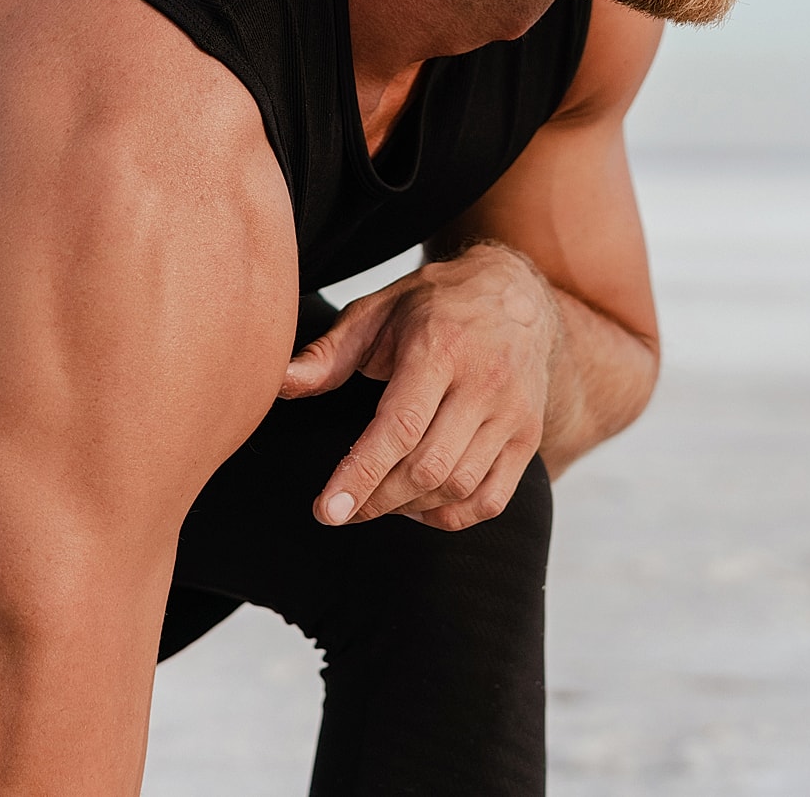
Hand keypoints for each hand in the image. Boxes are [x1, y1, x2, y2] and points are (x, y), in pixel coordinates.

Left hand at [279, 243, 562, 530]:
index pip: (400, 427)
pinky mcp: (529, 437)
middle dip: (375, 499)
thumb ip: (328, 353)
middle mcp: (484, 382)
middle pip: (428, 466)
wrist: (514, 293)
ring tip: (376, 497)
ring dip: (409, 507)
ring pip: (459, 487)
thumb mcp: (377, 311)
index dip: (360, 475)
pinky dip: (450, 516)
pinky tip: (419, 504)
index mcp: (440, 347)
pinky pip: (491, 500)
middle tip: (340, 507)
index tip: (326, 511)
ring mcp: (513, 413)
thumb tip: (279, 384)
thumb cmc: (434, 304)